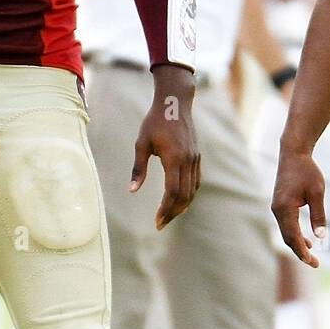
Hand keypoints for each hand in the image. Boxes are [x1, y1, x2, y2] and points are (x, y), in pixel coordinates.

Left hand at [130, 66, 199, 228]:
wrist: (174, 103)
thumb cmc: (154, 122)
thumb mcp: (141, 143)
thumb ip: (139, 168)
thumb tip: (133, 190)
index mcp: (174, 158)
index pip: (172, 192)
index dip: (165, 209)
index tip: (157, 221)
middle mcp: (188, 160)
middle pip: (184, 195)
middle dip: (173, 212)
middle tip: (161, 224)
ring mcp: (195, 159)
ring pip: (192, 190)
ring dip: (182, 206)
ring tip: (169, 216)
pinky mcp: (197, 157)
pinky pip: (196, 181)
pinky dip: (189, 194)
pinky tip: (180, 201)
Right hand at [271, 146, 324, 267]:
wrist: (292, 154)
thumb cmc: (306, 171)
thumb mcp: (317, 193)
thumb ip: (318, 216)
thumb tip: (321, 238)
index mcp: (284, 208)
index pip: (293, 237)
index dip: (302, 252)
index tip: (313, 262)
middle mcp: (277, 210)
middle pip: (287, 238)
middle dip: (300, 252)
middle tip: (315, 264)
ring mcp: (276, 208)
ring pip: (286, 232)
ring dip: (297, 244)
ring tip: (311, 254)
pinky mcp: (279, 205)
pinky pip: (286, 225)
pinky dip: (295, 234)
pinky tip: (306, 239)